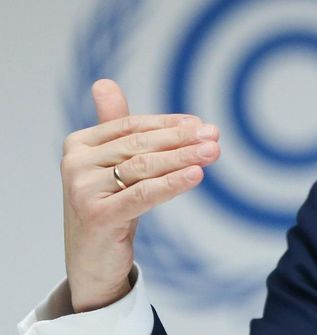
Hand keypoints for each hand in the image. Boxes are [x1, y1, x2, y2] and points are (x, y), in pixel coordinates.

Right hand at [61, 79, 220, 312]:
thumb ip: (115, 127)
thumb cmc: (110, 206)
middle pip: (140, 145)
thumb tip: (103, 82)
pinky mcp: (97, 215)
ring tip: (213, 152)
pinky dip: (172, 183)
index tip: (201, 123)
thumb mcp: (113, 165)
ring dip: (183, 158)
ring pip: (144, 167)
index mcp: (78, 144)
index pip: (131, 126)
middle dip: (181, 139)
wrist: (94, 260)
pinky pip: (143, 194)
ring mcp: (82, 190)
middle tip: (214, 135)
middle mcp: (74, 164)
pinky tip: (196, 176)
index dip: (168, 124)